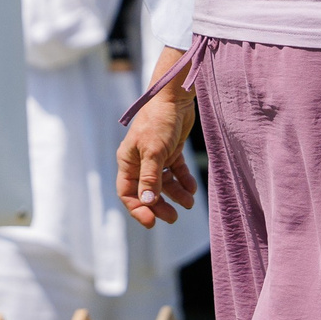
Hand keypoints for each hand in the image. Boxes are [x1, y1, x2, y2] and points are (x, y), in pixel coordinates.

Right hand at [115, 90, 197, 228]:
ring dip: (175, 195)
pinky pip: (176, 172)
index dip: (138, 209)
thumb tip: (147, 203)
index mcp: (128, 161)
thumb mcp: (154, 151)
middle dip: (159, 206)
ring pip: (163, 183)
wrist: (175, 96)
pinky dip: (184, 181)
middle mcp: (139, 160)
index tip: (152, 223)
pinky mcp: (171, 150)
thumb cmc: (159, 121)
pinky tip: (192, 189)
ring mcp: (156, 156)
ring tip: (189, 203)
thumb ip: (150, 178)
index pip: (128, 193)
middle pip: (147, 191)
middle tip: (173, 218)